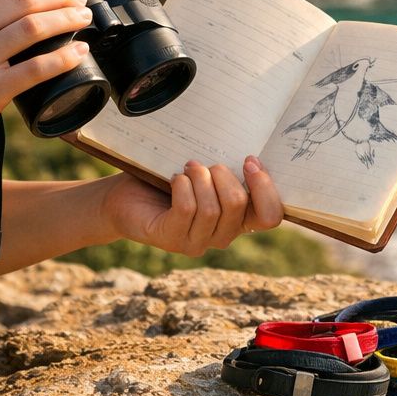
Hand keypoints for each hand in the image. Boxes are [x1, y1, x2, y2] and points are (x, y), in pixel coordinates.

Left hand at [100, 157, 283, 256]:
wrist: (126, 197)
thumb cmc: (170, 180)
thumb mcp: (207, 173)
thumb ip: (230, 170)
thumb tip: (251, 153)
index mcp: (238, 220)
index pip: (271, 216)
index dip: (265, 188)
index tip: (249, 160)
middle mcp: (222, 236)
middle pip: (239, 204)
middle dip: (223, 174)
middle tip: (206, 164)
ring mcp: (197, 242)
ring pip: (212, 209)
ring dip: (199, 178)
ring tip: (188, 167)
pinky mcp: (172, 239)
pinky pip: (186, 210)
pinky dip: (182, 186)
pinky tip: (174, 179)